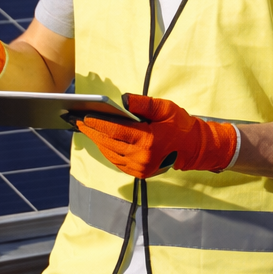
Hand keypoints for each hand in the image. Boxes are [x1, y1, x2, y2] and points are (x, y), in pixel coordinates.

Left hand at [76, 94, 237, 178]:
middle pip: (109, 143)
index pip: (116, 131)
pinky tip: (101, 141)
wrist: (194, 148)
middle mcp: (142, 157)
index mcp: (148, 140)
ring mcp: (140, 168)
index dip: (98, 124)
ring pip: (111, 154)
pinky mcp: (140, 173)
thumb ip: (143, 103)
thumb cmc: (180, 125)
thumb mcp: (165, 108)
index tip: (84, 116)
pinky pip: (117, 162)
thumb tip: (122, 100)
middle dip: (92, 132)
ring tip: (86, 130)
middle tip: (78, 122)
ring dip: (97, 142)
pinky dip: (107, 151)